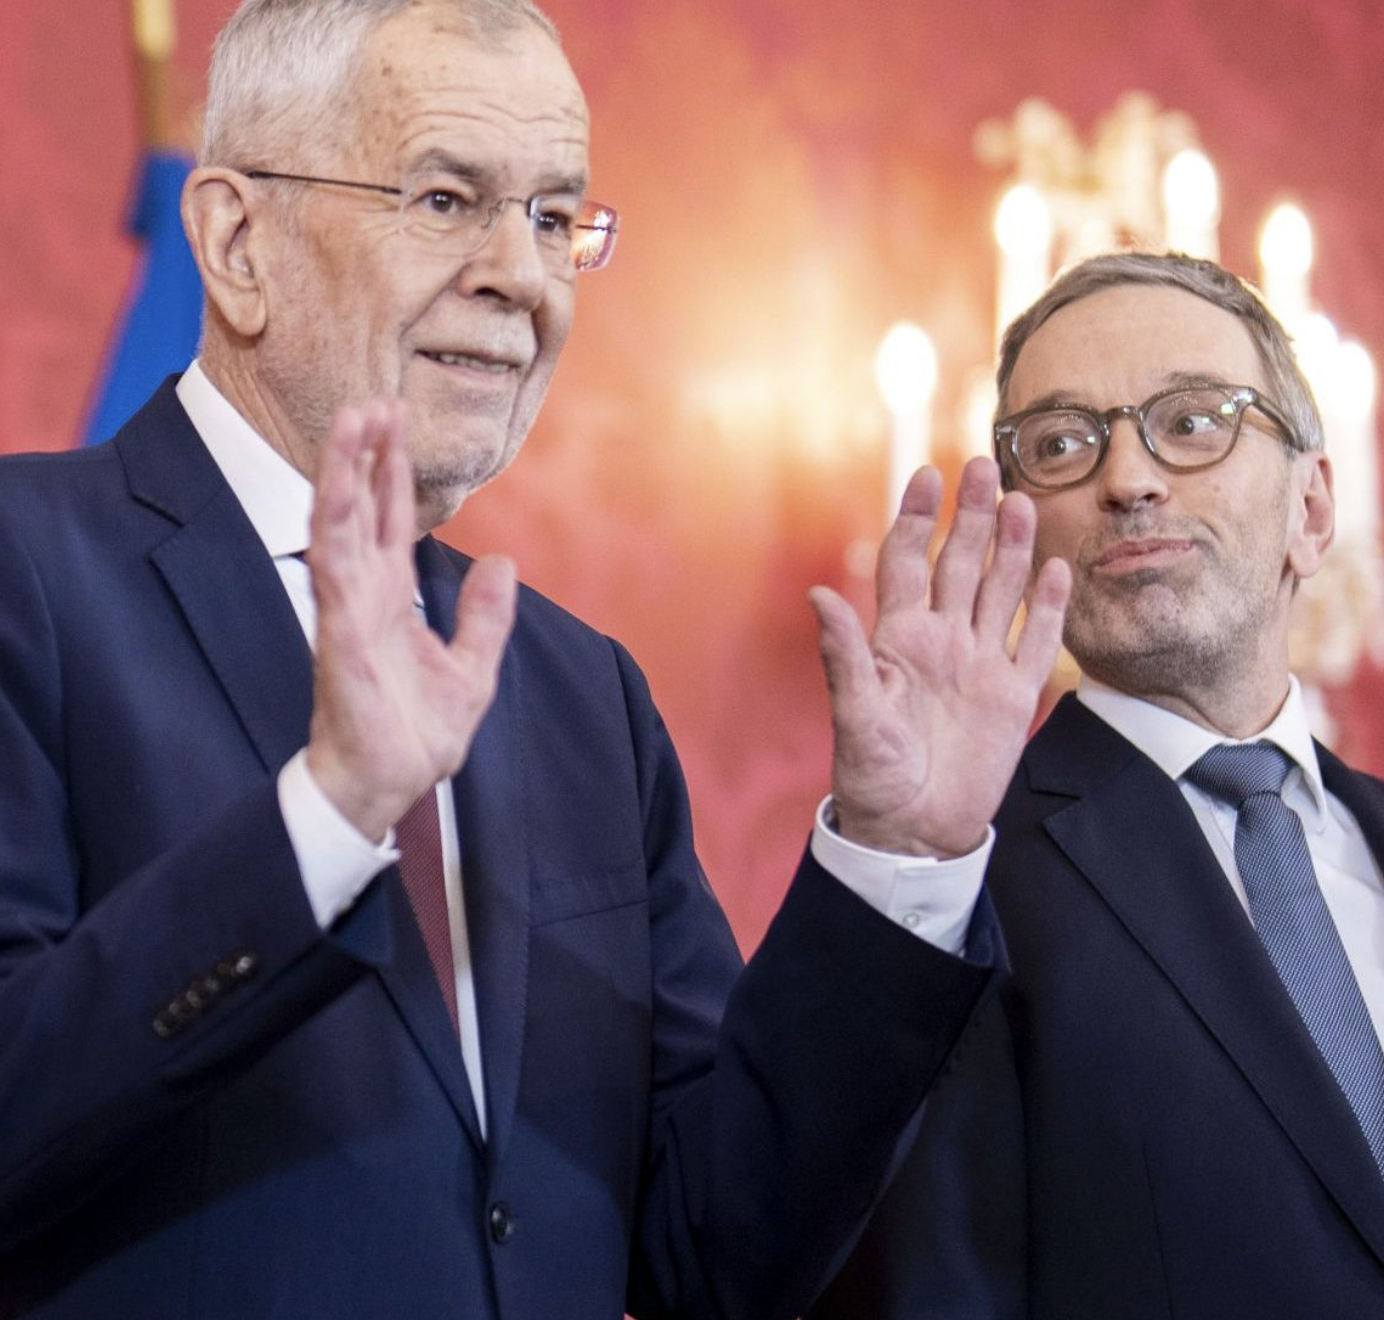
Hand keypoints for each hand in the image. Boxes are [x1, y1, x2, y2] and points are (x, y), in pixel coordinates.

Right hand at [303, 400, 516, 840]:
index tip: (395, 421)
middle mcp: (366, 592)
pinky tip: (336, 484)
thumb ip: (485, 616)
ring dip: (345, 469)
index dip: (393, 471)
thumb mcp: (472, 667)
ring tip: (353, 417)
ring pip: (340, 521)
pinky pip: (333, 564)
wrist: (393, 782)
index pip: (393, 519)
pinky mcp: (340, 628)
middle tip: (374, 398)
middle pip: (363, 506)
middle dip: (365, 453)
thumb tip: (504, 563)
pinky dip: (334, 520)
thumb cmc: (418, 732)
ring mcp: (349, 606)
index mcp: (394, 597)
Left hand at [810, 457, 1069, 857]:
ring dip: (1011, 549)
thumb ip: (843, 655)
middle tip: (983, 466)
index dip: (917, 519)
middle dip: (971, 516)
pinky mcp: (1013, 696)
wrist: (913, 833)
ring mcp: (980, 665)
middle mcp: (942, 641)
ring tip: (1021, 501)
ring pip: (1001, 592)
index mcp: (898, 639)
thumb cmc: (871, 777)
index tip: (927, 475)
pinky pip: (1036, 643)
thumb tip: (817, 593)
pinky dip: (1048, 608)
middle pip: (960, 564)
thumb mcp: (853, 715)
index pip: (908, 563)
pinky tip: (1056, 569)